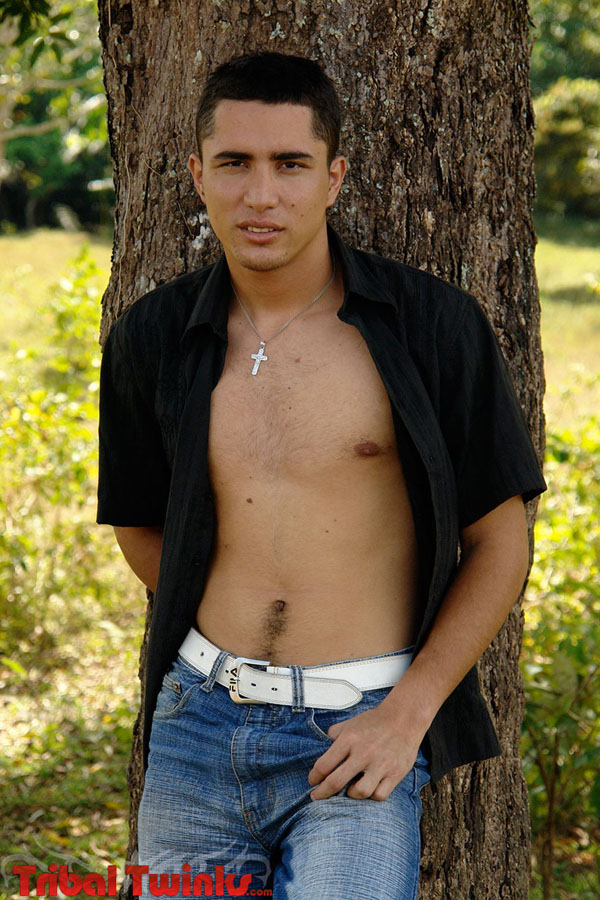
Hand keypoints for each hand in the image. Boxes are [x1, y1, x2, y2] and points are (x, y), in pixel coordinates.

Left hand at [307, 700, 424, 801]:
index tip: (312, 781)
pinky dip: (371, 796)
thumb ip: (333, 736)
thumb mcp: (349, 723)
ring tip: (348, 791)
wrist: (403, 718)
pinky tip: (368, 789)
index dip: (314, 777)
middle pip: (336, 782)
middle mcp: (363, 753)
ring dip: (350, 795)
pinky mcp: (395, 773)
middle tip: (317, 797)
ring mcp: (381, 764)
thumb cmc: (374, 722)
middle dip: (322, 793)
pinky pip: (379, 795)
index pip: (324, 765)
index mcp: (349, 739)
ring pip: (360, 792)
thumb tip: (321, 750)